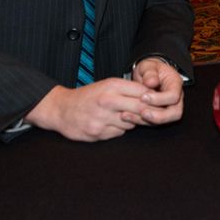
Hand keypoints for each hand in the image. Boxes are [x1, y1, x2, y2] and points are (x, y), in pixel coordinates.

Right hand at [26, 78, 155, 140]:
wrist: (61, 109)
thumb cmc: (88, 96)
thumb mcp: (107, 85)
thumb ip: (128, 89)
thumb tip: (152, 95)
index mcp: (111, 86)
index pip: (142, 91)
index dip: (153, 97)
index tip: (158, 100)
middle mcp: (107, 101)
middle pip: (140, 108)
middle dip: (149, 112)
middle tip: (154, 113)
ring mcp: (102, 118)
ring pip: (131, 123)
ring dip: (132, 121)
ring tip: (124, 116)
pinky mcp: (97, 133)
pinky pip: (119, 132)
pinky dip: (119, 129)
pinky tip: (111, 123)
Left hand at [131, 58, 184, 124]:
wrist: (146, 75)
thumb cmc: (149, 70)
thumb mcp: (148, 66)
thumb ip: (150, 72)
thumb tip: (151, 82)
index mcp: (175, 84)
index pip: (173, 96)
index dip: (159, 99)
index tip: (143, 97)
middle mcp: (176, 98)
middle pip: (175, 113)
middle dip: (158, 116)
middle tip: (142, 113)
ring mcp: (168, 108)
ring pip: (164, 121)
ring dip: (146, 121)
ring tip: (128, 115)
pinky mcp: (159, 115)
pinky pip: (152, 123)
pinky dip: (139, 121)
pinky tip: (126, 116)